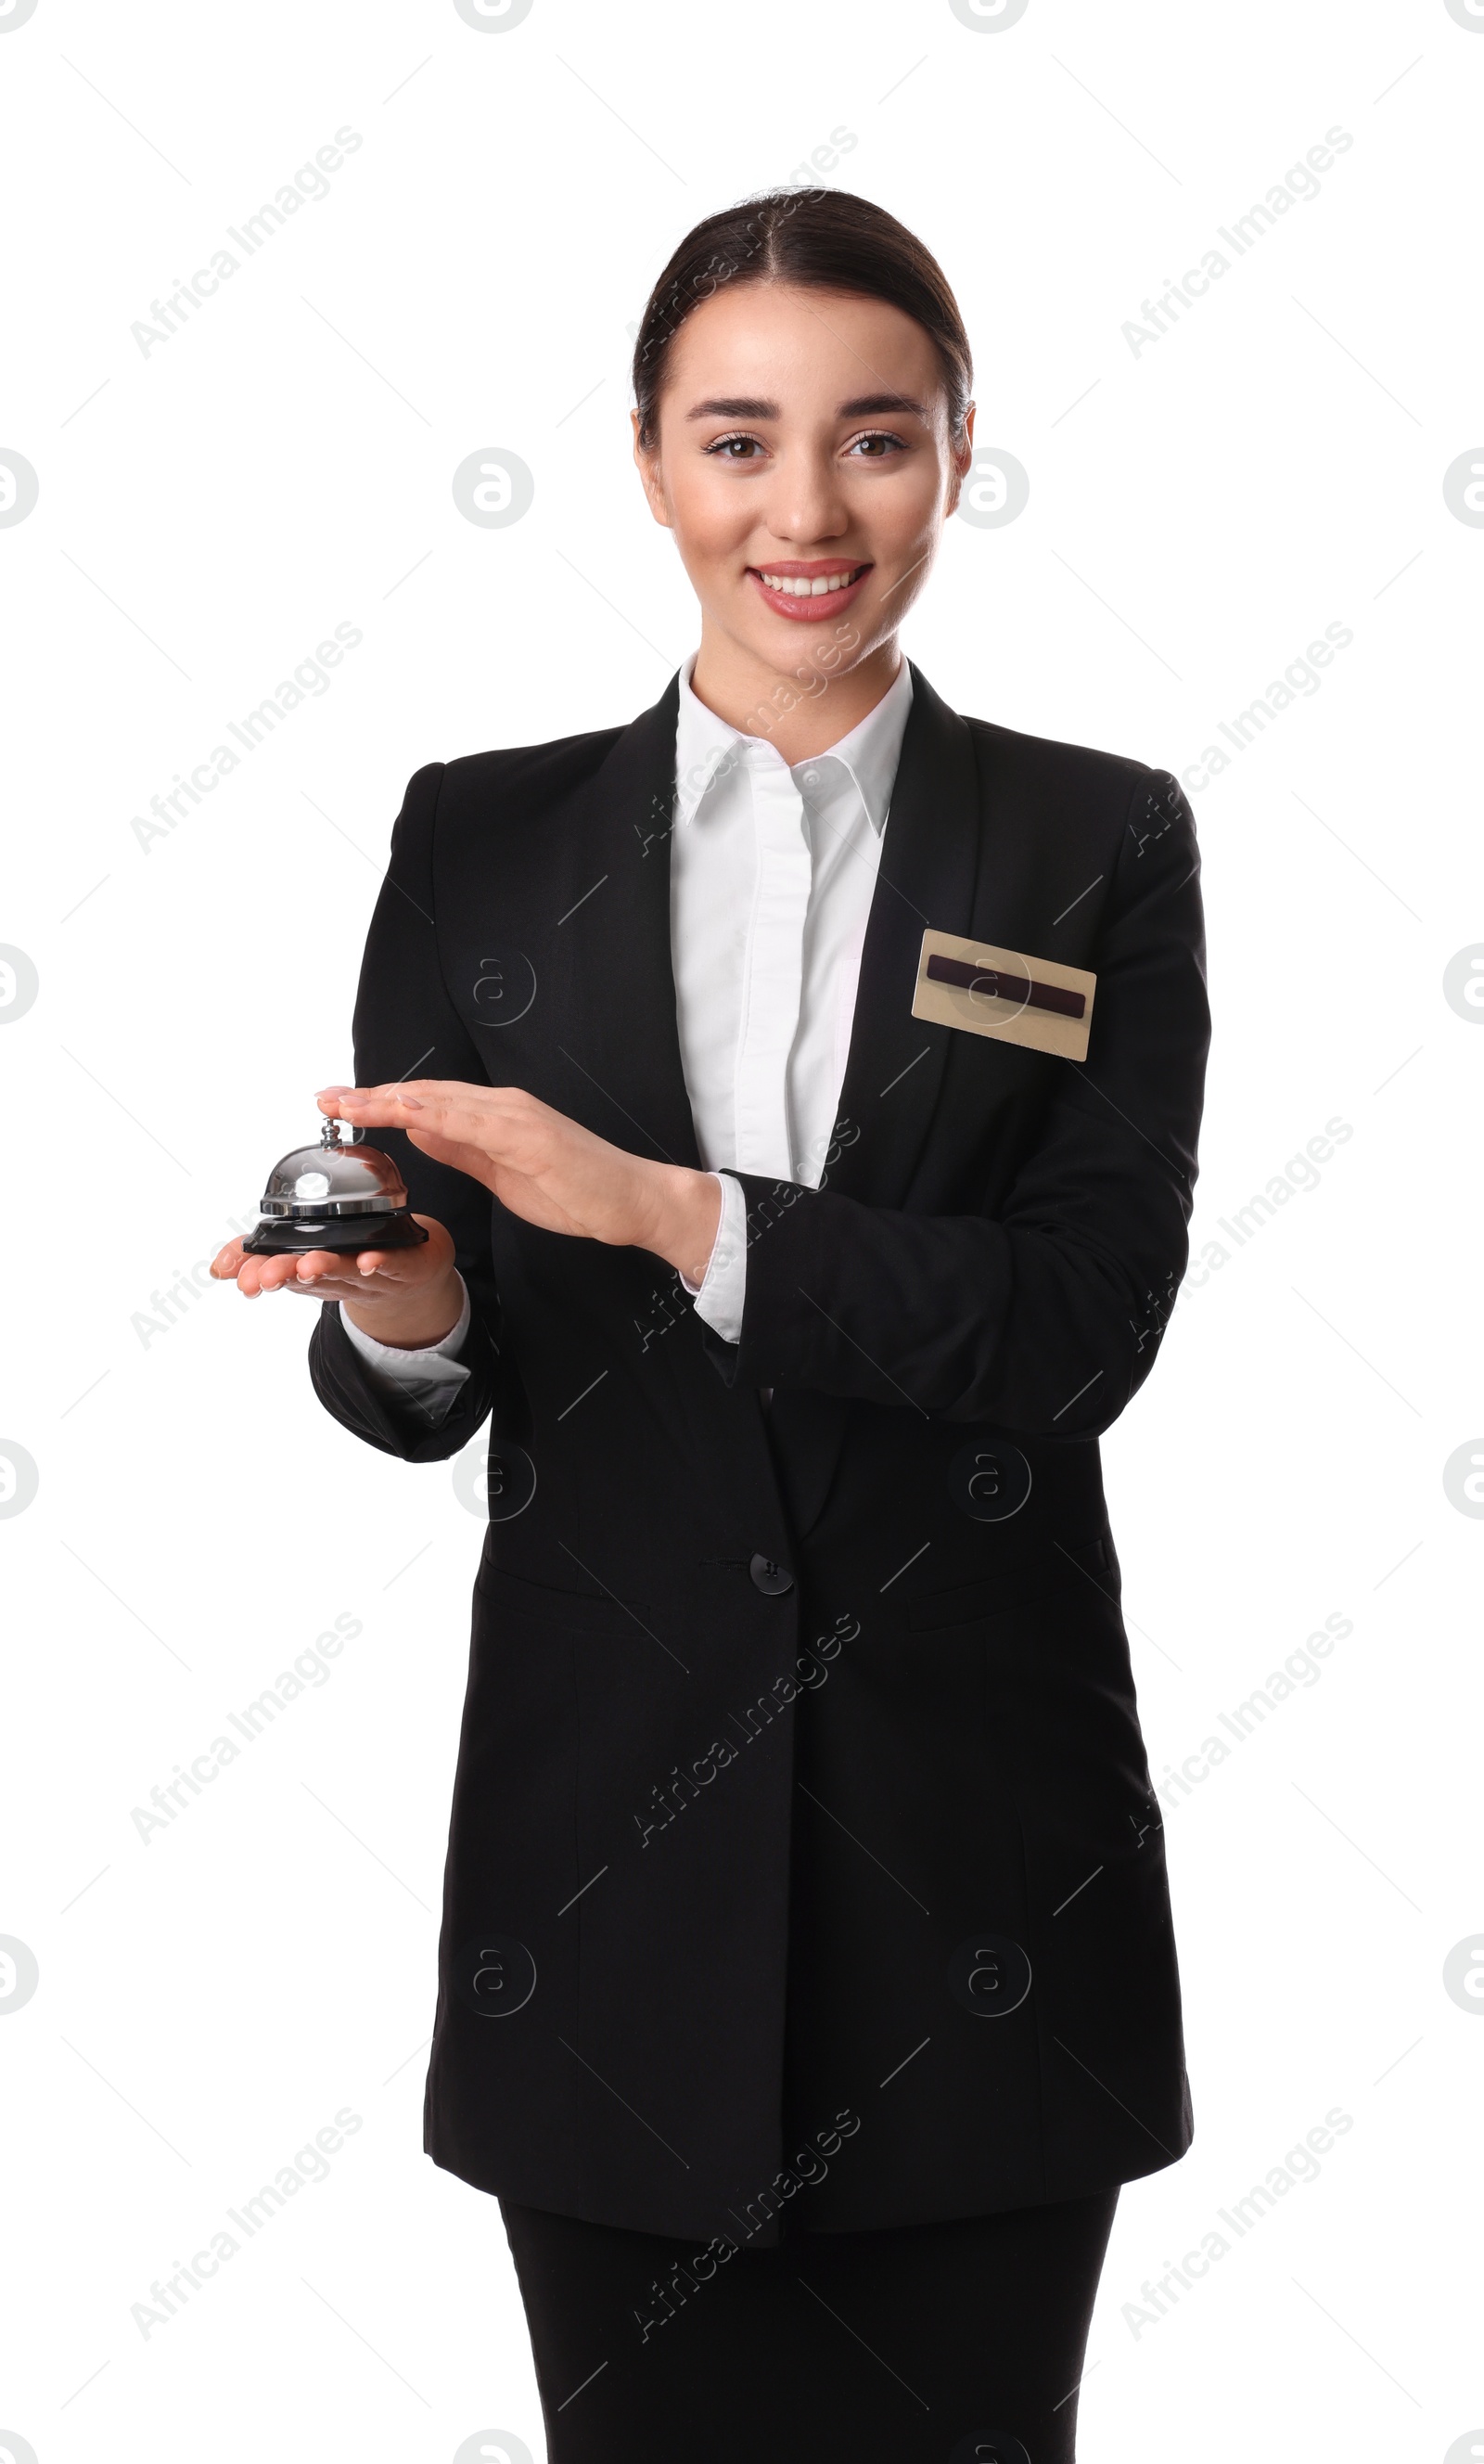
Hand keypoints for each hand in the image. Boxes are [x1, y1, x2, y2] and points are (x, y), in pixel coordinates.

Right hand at [210, 1213, 465, 1349]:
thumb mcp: (299, 1255)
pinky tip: (371, 1261)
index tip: (241, 1278)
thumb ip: (257, 1254)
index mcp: (308, 1270)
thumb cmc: (350, 1255)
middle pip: (309, 1276)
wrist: (413, 1272)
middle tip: (267, 1277)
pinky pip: (394, 1265)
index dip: (258, 1274)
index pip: (278, 1271)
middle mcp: (337, 1275)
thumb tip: (219, 1265)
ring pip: (346, 1270)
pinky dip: (382, 1263)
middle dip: (286, 1275)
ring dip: (326, 1269)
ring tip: (309, 1266)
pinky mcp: (405, 1266)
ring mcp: (371, 1274)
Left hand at [315, 1081, 721, 1284]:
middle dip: (372, 1096)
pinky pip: (474, 1121)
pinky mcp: (531, 1136)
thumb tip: (419, 1130)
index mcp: (496, 1117)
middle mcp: (503, 1106)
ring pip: (442, 1099)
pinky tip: (405, 1110)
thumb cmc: (580, 1190)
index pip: (427, 1104)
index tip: (340, 1105)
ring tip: (349, 1102)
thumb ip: (461, 1149)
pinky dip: (436, 1112)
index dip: (380, 1102)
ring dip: (391, 1098)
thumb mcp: (503, 1173)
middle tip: (325, 1097)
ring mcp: (517, 1117)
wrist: (633, 1201)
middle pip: (425, 1094)